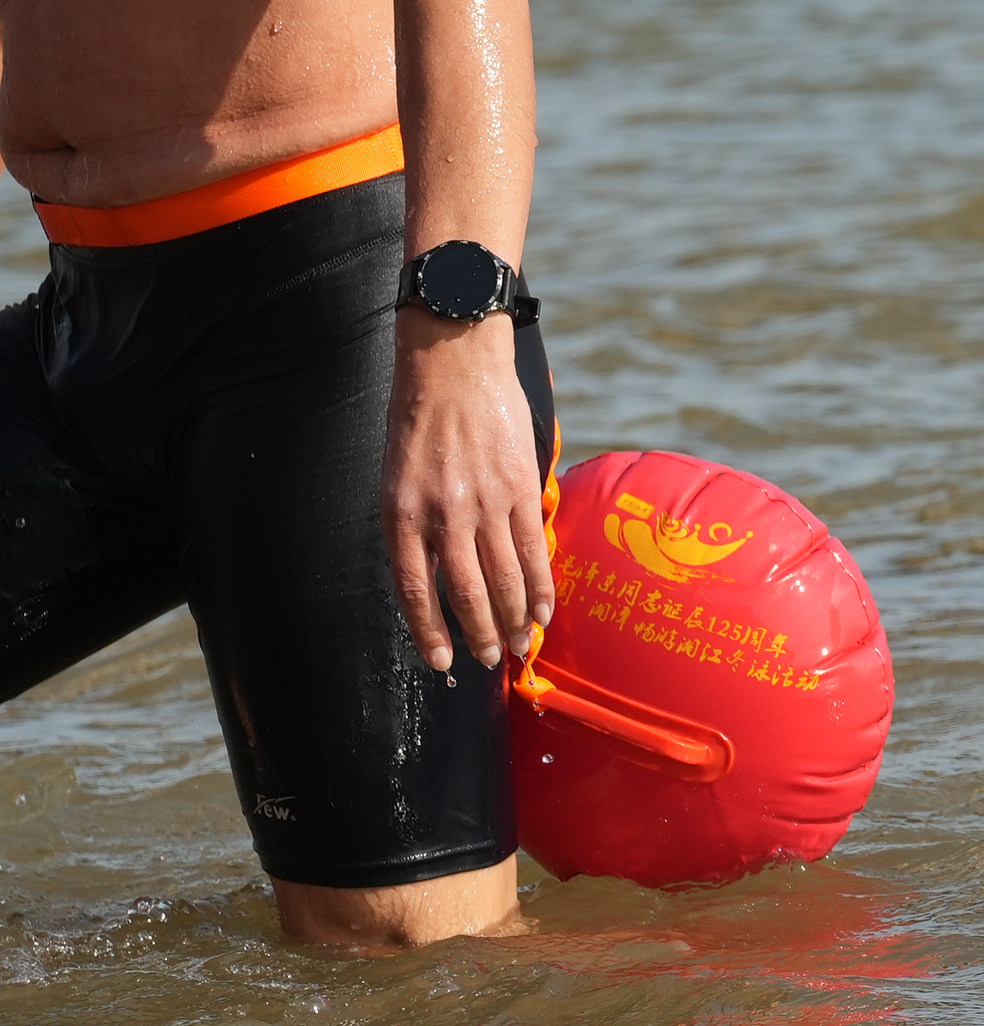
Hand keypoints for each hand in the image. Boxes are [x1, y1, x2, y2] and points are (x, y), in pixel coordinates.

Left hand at [383, 311, 551, 672]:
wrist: (453, 363)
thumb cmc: (419, 418)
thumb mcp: (396, 476)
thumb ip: (414, 525)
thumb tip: (436, 575)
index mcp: (402, 513)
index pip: (414, 589)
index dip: (428, 631)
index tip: (441, 662)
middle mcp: (443, 514)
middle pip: (465, 591)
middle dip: (480, 634)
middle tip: (491, 661)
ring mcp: (487, 501)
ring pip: (504, 576)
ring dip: (514, 619)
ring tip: (520, 647)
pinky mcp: (522, 486)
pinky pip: (533, 547)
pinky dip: (542, 584)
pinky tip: (545, 611)